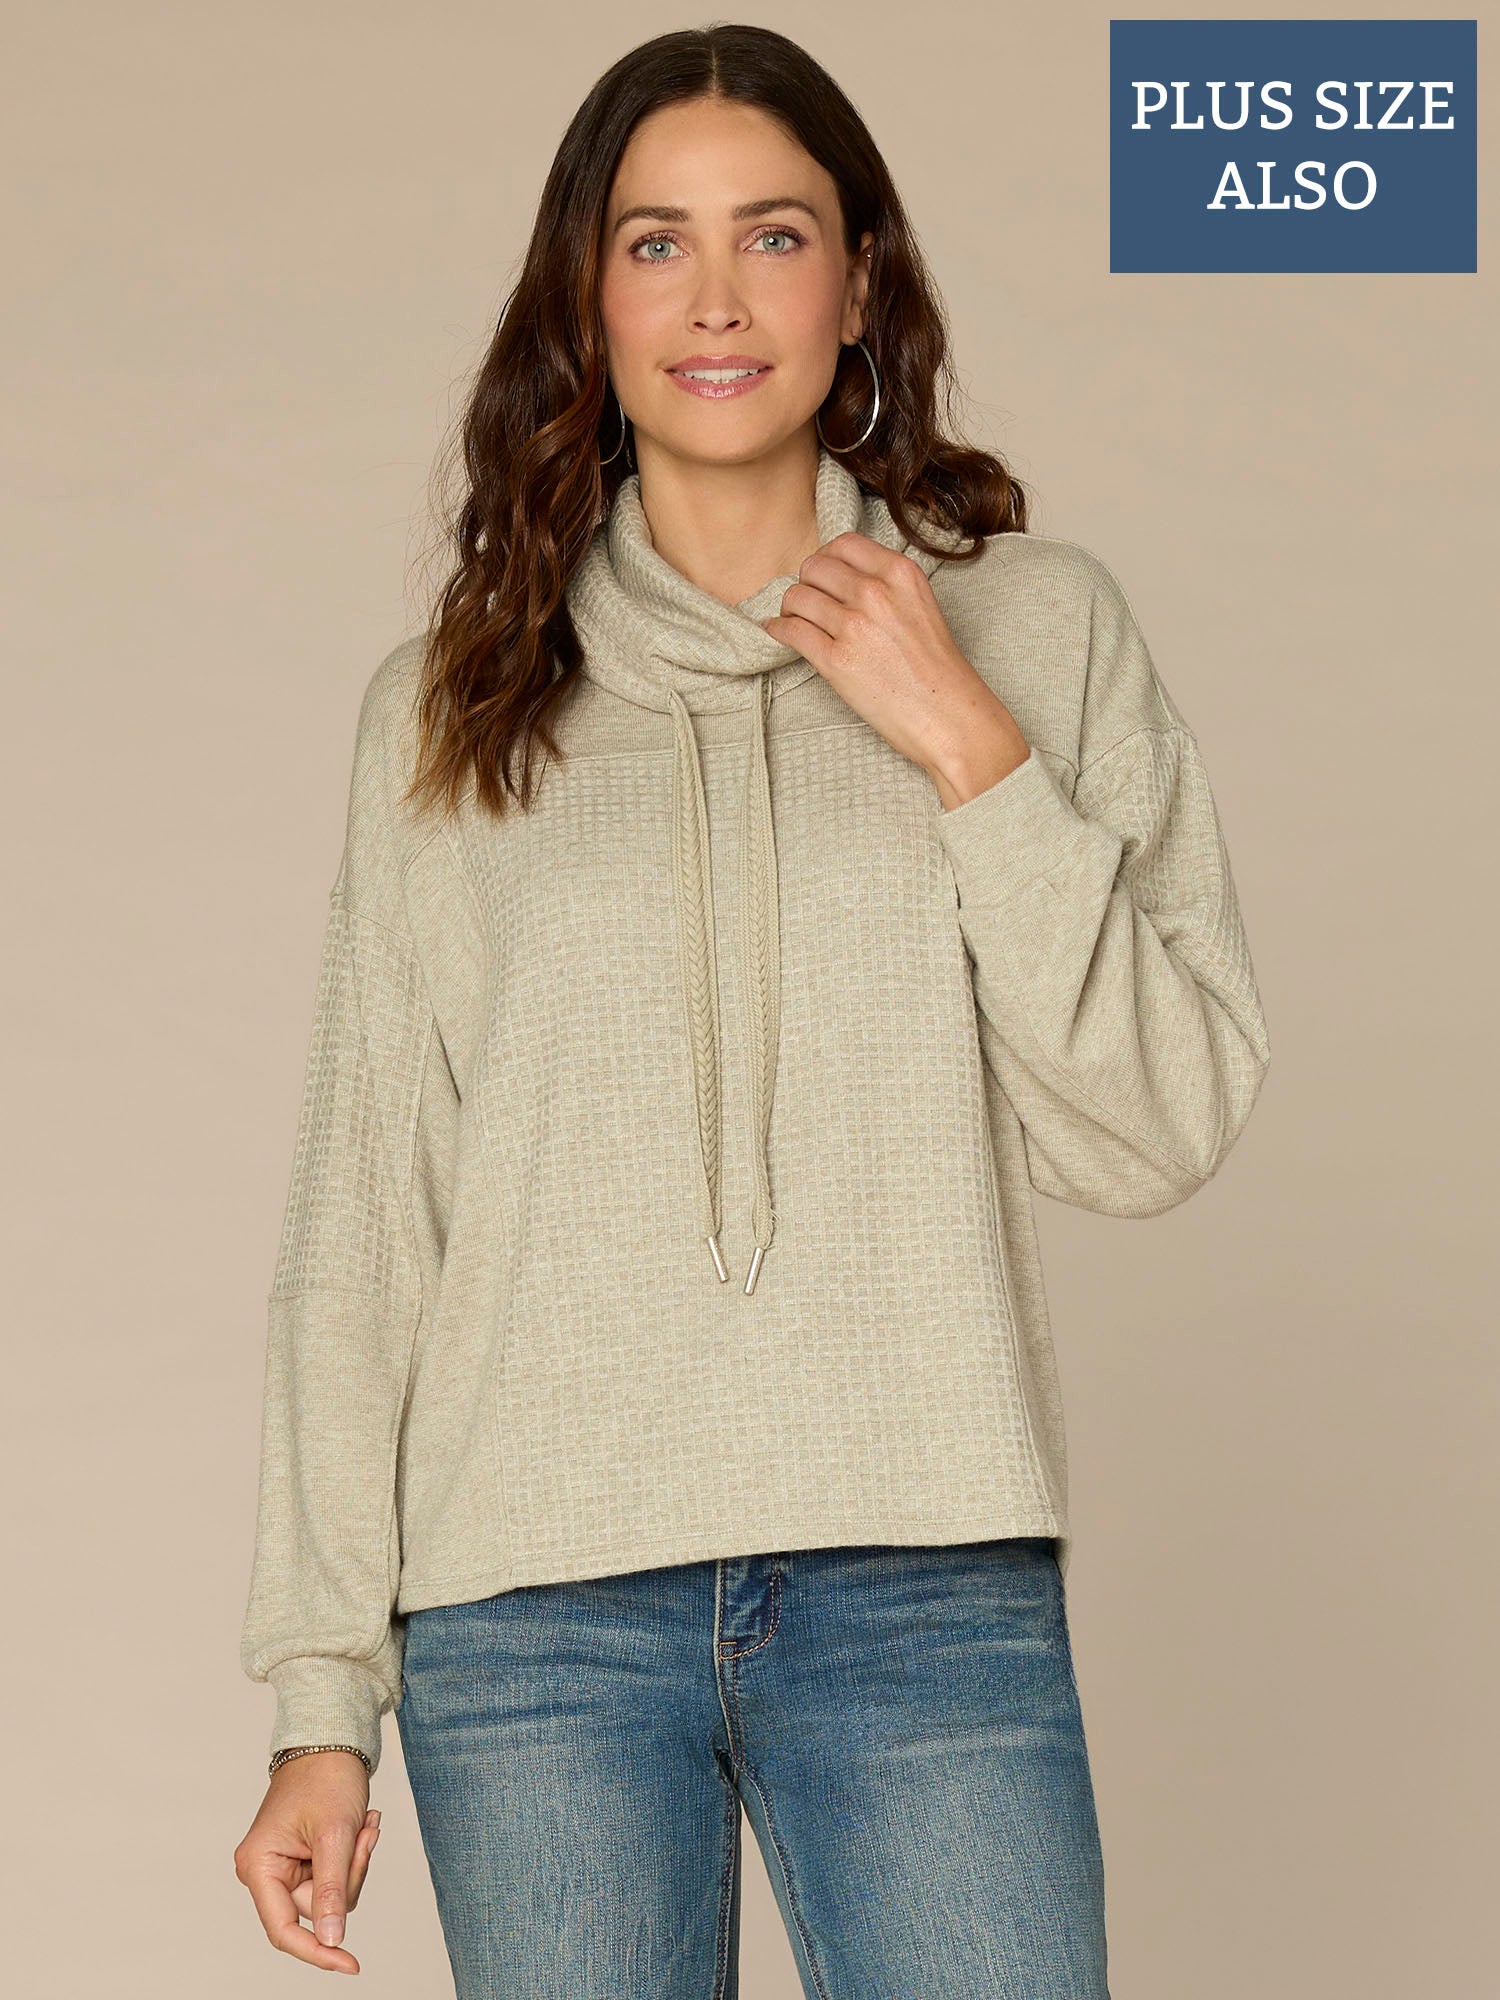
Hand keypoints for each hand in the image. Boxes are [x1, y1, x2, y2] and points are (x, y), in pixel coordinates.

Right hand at [235, 1751, 380, 1974]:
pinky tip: (362, 1824)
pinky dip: (354, 1856)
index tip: (350, 1964)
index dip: (317, 1951)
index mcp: (258, 1866)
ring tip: (364, 1823)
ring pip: (330, 1896)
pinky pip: (335, 1878)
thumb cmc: (326, 1777)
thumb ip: (332, 1890)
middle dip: (349, 1877)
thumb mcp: (334, 1835)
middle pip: (315, 1910)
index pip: (284, 1929)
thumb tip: (330, 1940)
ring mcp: (284, 1866)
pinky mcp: (304, 1859)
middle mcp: (265, 1871)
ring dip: (356, 1862)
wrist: (331, 1741)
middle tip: (366, 1834)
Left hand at [761, 532, 1031, 808]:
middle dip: (807, 582)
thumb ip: (887, 585)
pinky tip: (778, 631)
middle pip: (814, 567)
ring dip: (790, 607)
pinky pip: (790, 630)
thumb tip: (843, 579)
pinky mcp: (835, 660)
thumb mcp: (921, 605)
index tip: (825, 575)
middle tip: (809, 601)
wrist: (947, 714)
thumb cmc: (937, 668)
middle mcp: (875, 593)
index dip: (827, 558)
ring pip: (797, 597)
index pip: (844, 544)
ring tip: (794, 618)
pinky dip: (778, 629)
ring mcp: (853, 626)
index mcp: (900, 573)